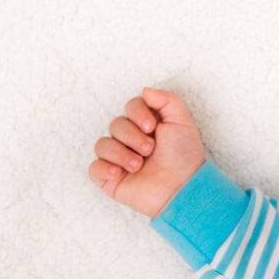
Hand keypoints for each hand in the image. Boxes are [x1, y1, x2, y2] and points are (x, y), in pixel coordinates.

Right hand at [88, 87, 205, 218]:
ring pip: (102, 144)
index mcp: (147, 125)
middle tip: (150, 150)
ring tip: (139, 165)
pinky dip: (105, 168)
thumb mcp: (182, 121)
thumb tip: (145, 90)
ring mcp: (119, 159)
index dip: (137, 113)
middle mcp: (131, 140)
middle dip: (132, 136)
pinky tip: (119, 173)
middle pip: (115, 124)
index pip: (130, 106)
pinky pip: (94, 168)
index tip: (152, 127)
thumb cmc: (184, 156)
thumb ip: (166, 100)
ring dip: (121, 153)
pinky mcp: (111, 178)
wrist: (182, 188)